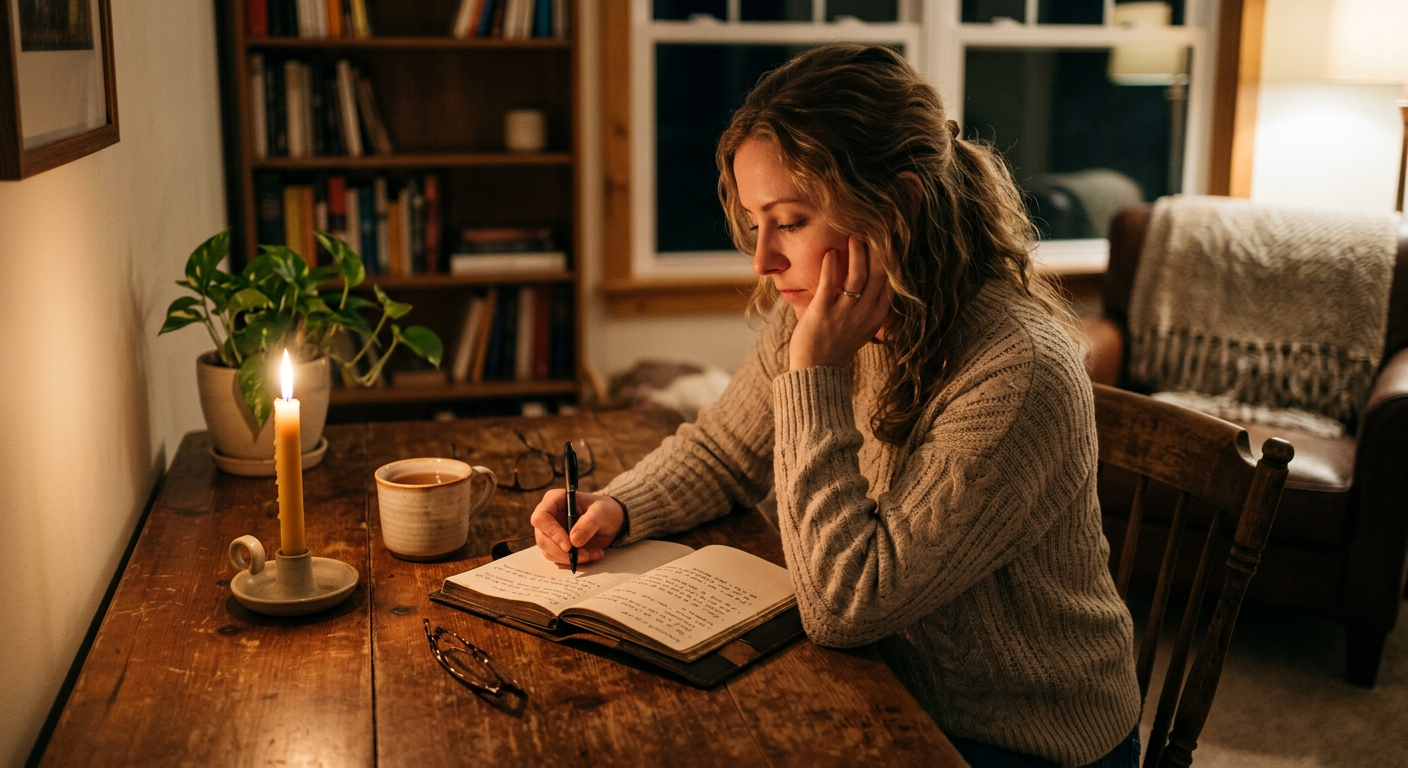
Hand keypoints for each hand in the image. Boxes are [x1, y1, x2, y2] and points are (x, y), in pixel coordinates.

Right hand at [529, 489, 624, 566]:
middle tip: (585, 555)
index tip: (569, 546)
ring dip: (570, 558)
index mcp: (554, 500)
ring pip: (549, 552)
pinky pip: (558, 559)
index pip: (541, 518)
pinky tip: (591, 555)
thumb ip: (589, 523)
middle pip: (542, 539)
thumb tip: (574, 541)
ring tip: (594, 553)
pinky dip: (573, 561)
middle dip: (562, 551)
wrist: (610, 521)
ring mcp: (550, 533)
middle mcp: (548, 517)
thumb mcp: (601, 512)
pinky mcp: (556, 546)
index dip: (552, 532)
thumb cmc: (604, 510)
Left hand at [789, 235, 893, 369]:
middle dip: (879, 249)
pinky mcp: (823, 312)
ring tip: (854, 235)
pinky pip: (830, 284)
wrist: (817, 369)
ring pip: (858, 276)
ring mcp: (845, 313)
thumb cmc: (838, 343)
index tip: (891, 239)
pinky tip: (831, 252)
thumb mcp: (864, 326)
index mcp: (877, 315)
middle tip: (875, 228)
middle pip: (878, 274)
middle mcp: (865, 313)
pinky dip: (831, 265)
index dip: (892, 259)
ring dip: (858, 252)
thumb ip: (872, 304)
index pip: (891, 281)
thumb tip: (877, 278)